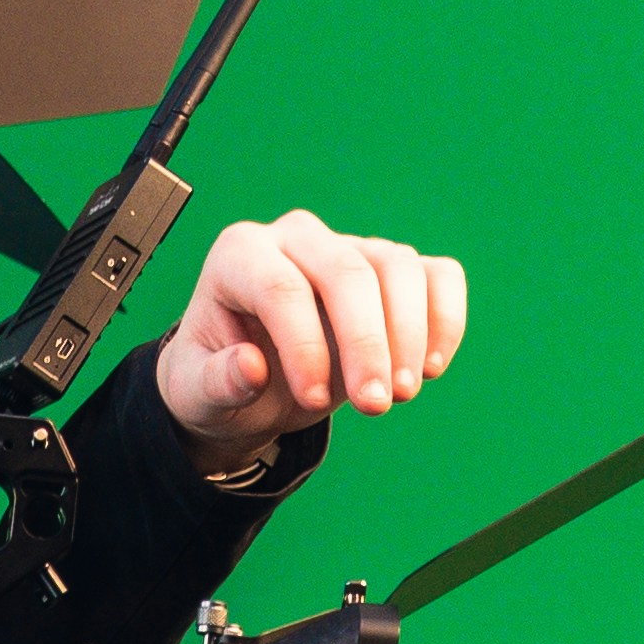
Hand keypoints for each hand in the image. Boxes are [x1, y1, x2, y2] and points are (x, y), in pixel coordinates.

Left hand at [156, 213, 464, 454]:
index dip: (305, 347)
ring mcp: (349, 245)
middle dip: (366, 343)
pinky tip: (430, 368)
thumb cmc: (220, 378)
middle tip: (375, 406)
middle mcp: (296, 237)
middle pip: (346, 273)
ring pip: (397, 268)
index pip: (282, 288)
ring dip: (409, 334)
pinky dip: (445, 319)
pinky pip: (436, 275)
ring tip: (402, 394)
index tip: (314, 402)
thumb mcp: (198, 393)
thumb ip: (216, 382)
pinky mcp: (391, 267)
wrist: (249, 380)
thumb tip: (250, 368)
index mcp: (239, 255)